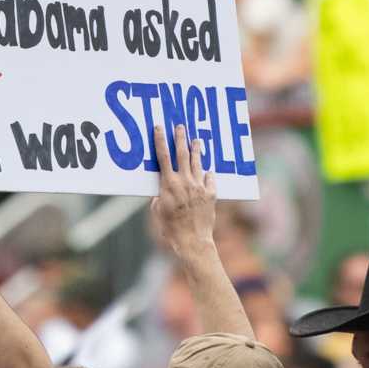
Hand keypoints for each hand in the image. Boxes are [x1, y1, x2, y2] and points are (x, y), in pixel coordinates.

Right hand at [148, 124, 215, 259]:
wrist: (192, 241)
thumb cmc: (170, 228)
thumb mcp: (157, 211)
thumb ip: (159, 196)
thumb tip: (162, 190)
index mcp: (168, 184)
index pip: (163, 157)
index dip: (160, 141)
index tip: (159, 128)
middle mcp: (185, 182)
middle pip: (182, 154)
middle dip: (180, 138)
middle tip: (181, 126)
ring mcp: (199, 187)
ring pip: (198, 163)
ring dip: (196, 150)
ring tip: (197, 140)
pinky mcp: (211, 194)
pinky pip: (210, 180)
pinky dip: (208, 174)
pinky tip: (208, 171)